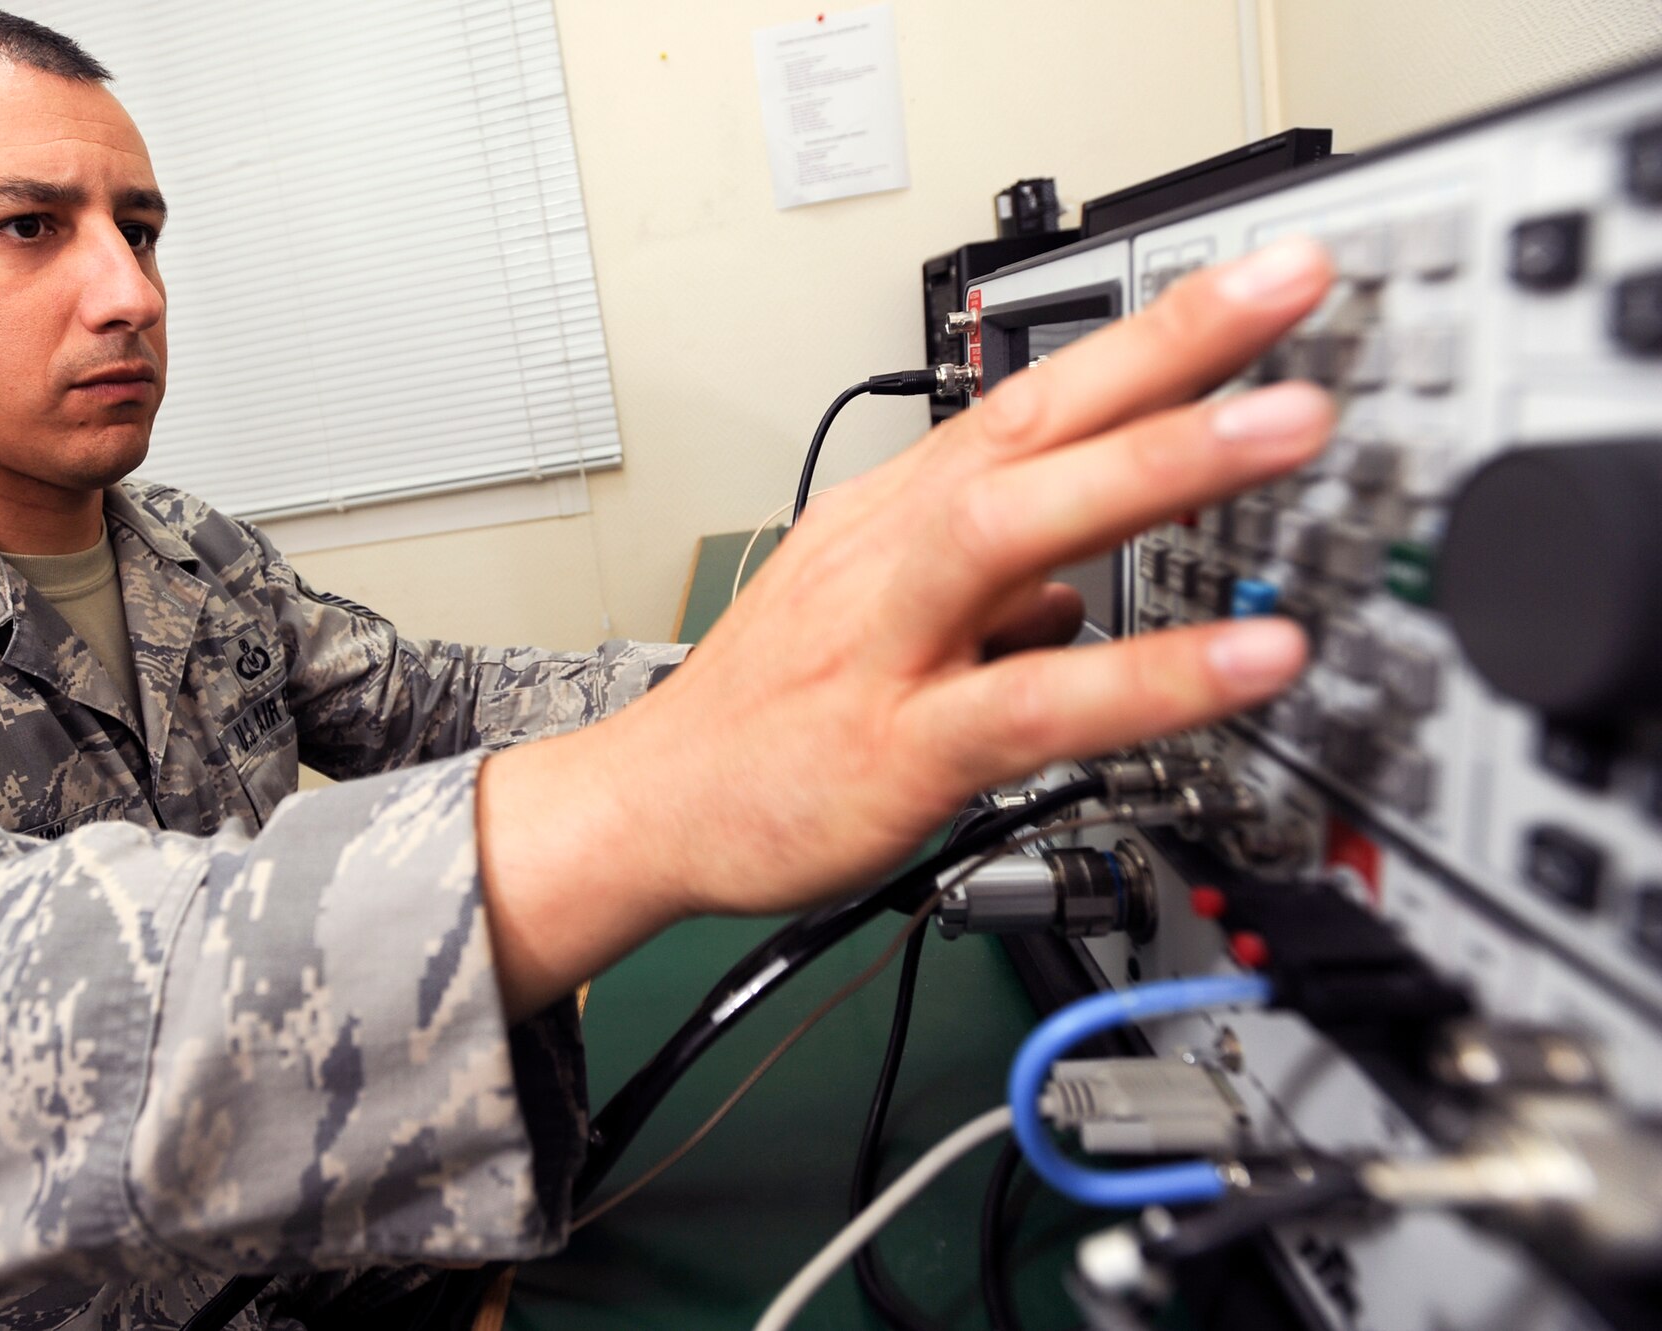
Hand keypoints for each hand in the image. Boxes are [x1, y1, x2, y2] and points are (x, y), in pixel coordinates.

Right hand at [480, 236, 1336, 1014]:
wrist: (651, 807)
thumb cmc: (764, 714)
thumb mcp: (871, 617)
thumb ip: (986, 595)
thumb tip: (1076, 595)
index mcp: (892, 516)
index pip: (1028, 397)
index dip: (1146, 334)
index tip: (1255, 281)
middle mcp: (889, 554)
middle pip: (1027, 423)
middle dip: (1166, 347)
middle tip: (1291, 287)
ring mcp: (890, 644)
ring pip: (1017, 529)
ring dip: (1156, 465)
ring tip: (1290, 428)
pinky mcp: (899, 747)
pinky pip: (1035, 704)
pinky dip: (1147, 677)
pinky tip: (1250, 660)